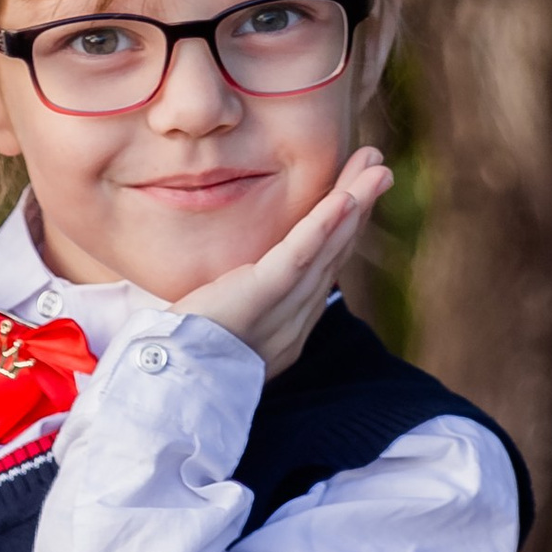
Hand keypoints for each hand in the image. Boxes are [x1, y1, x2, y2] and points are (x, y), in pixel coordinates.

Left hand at [174, 146, 391, 377]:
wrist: (172, 384)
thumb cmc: (186, 357)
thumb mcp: (224, 330)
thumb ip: (242, 309)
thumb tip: (244, 287)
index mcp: (288, 329)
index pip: (323, 271)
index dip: (343, 232)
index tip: (356, 196)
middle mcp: (296, 321)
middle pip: (335, 255)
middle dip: (359, 208)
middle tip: (380, 168)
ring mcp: (284, 311)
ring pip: (328, 250)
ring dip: (355, 204)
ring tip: (376, 166)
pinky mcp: (263, 296)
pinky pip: (299, 256)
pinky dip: (323, 226)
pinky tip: (345, 198)